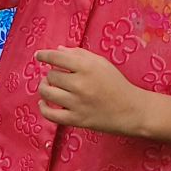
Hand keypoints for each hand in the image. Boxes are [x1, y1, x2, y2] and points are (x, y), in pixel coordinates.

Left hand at [35, 47, 150, 136]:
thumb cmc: (116, 83)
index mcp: (87, 67)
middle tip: (58, 76)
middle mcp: (80, 84)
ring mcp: (77, 103)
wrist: (132, 110)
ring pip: (47, 93)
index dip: (44, 55)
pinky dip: (43, 108)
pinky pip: (50, 115)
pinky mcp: (76, 120)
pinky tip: (44, 103)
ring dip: (45, 88)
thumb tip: (57, 50)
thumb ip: (79, 54)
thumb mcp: (101, 63)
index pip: (56, 57)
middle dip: (52, 74)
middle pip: (51, 76)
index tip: (39, 55)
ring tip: (49, 86)